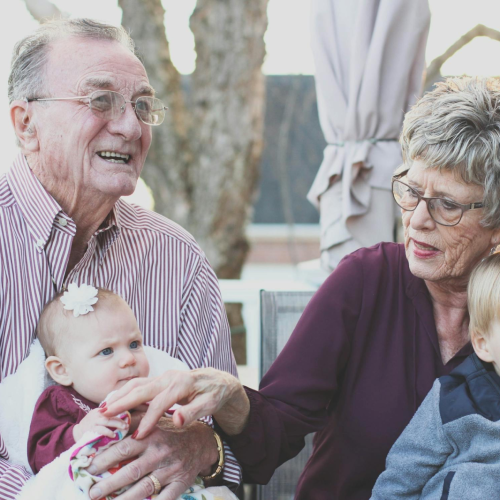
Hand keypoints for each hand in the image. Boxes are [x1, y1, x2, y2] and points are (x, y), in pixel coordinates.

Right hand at [73, 408, 129, 441]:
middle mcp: (97, 414)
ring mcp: (94, 421)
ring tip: (124, 428)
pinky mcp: (91, 429)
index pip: (112, 409)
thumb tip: (122, 417)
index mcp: (100, 410)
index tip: (128, 416)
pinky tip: (113, 435)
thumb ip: (107, 416)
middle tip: (127, 424)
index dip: (121, 411)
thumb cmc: (89, 425)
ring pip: (108, 421)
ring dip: (117, 424)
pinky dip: (108, 432)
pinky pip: (101, 430)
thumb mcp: (97, 417)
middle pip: (111, 414)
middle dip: (120, 419)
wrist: (76, 432)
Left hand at [87, 418, 217, 499]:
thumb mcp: (155, 418)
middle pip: (131, 471)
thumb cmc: (172, 430)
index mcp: (152, 435)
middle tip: (91, 492)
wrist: (202, 441)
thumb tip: (108, 414)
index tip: (89, 467)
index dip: (105, 458)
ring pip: (143, 488)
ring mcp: (170, 470)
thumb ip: (134, 418)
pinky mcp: (180, 484)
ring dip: (123, 499)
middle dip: (109, 484)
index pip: (124, 448)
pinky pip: (164, 499)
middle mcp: (160, 453)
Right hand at [103, 368, 249, 437]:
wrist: (218, 381)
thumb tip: (177, 421)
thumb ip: (193, 412)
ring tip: (102, 408)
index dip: (148, 420)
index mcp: (182, 383)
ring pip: (137, 384)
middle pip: (142, 389)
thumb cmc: (215, 394)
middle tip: (103, 415)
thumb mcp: (210, 404)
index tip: (138, 436)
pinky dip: (125, 393)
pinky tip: (114, 402)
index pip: (160, 403)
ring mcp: (163, 377)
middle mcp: (169, 377)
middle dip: (122, 402)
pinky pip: (139, 385)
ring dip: (119, 395)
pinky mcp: (160, 380)